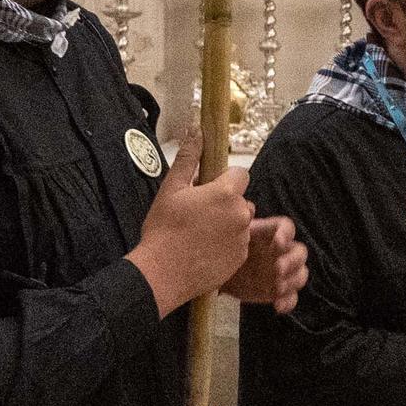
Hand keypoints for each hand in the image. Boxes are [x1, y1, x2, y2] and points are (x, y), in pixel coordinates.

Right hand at [126, 126, 254, 317]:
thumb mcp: (171, 189)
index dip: (225, 180)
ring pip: (241, 222)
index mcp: (225, 193)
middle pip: (241, 200)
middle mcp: (240, 214)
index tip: (207, 189)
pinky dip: (227, 244)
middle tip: (200, 213)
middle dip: (226, 203)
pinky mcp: (240, 258)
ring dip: (228, 224)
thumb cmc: (163, 229)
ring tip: (200, 233)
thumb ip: (188, 158)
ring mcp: (243, 238)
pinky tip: (205, 249)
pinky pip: (239, 244)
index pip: (240, 174)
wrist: (162, 273)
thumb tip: (197, 132)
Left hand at [222, 216, 308, 314]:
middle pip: (300, 252)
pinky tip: (277, 306)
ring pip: (301, 274)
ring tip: (277, 287)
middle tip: (278, 269)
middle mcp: (281, 251)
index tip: (278, 242)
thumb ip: (240, 221)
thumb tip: (248, 208)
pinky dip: (288, 302)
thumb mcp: (228, 232)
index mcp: (270, 233)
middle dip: (292, 261)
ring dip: (293, 281)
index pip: (287, 227)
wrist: (214, 272)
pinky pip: (291, 297)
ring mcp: (282, 272)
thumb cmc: (222, 247)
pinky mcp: (278, 291)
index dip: (286, 234)